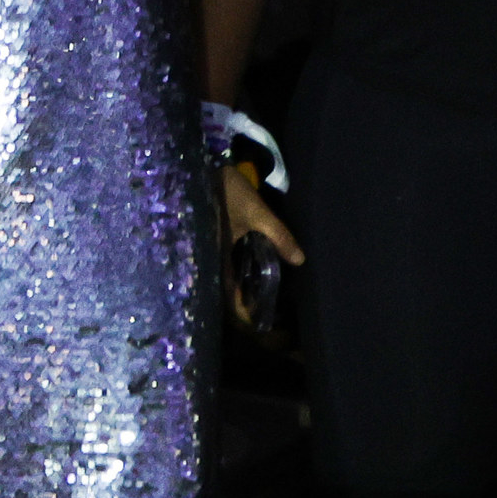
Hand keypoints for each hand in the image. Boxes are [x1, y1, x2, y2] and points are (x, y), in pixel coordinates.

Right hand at [220, 169, 302, 326]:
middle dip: (250, 314)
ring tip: (267, 301)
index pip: (234, 305)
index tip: (272, 329)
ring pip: (225, 289)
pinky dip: (238, 282)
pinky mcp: (208, 248)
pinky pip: (224, 274)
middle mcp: (210, 266)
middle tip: (276, 319)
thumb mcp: (256, 212)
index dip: (252, 320)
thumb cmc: (225, 191)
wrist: (196, 168)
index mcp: (218, 263)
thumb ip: (278, 236)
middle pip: (229, 302)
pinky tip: (252, 276)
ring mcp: (208, 257)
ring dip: (243, 297)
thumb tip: (299, 261)